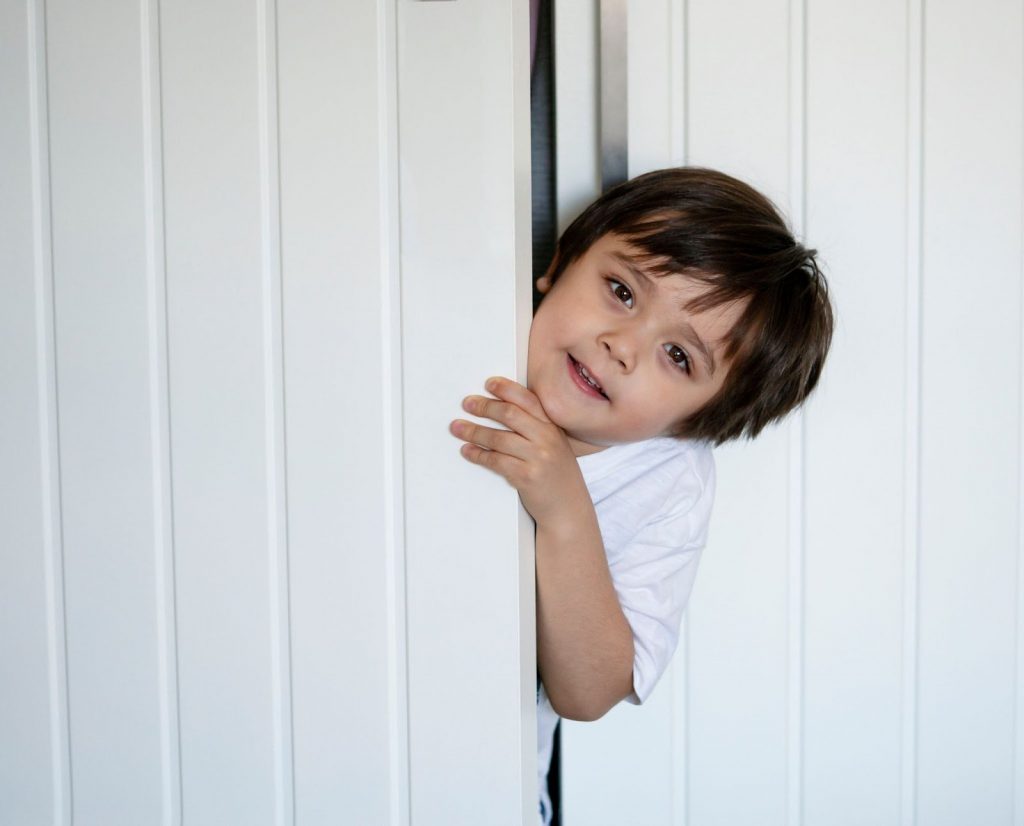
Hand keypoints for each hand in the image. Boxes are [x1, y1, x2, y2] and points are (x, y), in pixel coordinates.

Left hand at [450, 377, 589, 524]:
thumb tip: (501, 410)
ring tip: (458, 427)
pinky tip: (468, 451)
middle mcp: (547, 439)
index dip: (506, 389)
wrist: (568, 508)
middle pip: (509, 414)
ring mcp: (538, 458)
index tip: (488, 384)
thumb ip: (536, 429)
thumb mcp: (555, 446)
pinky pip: (495, 461)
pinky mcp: (526, 477)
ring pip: (498, 438)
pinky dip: (478, 455)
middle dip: (485, 407)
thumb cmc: (557, 476)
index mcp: (553, 427)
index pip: (527, 400)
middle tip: (467, 403)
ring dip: (473, 431)